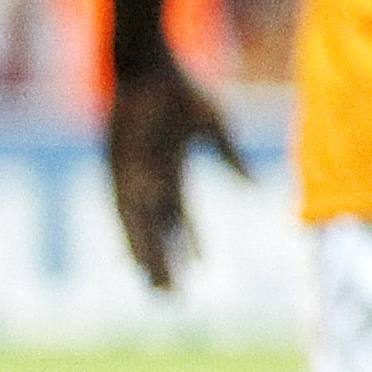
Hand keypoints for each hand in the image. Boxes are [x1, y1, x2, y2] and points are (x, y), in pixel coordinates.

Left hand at [106, 61, 251, 293]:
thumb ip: (231, 159)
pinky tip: (138, 262)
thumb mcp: (215, 126)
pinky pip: (123, 218)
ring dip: (149, 263)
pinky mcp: (116, 177)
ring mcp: (131, 182)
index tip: (203, 270)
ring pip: (140, 234)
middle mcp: (148, 184)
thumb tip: (254, 188)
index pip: (183, 219)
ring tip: (158, 291)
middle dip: (167, 265)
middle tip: (173, 299)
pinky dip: (132, 241)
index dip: (193, 245)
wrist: (147, 71)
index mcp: (172, 172)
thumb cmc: (181, 92)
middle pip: (160, 235)